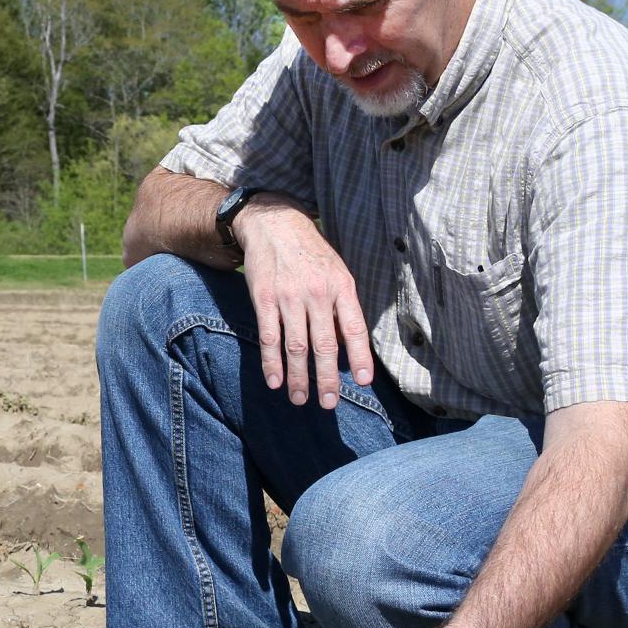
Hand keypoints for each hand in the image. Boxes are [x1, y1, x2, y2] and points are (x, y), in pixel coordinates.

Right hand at [231, 197, 373, 409]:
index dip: (359, 356)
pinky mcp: (264, 298)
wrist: (274, 224)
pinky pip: (269, 337)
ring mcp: (289, 296)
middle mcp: (317, 293)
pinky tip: (275, 381)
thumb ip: (342, 307)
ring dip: (299, 377)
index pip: (354, 327)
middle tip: (328, 403)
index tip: (363, 381)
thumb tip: (346, 346)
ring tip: (301, 399)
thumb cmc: (311, 253)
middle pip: (323, 344)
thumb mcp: (337, 271)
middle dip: (326, 377)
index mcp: (341, 287)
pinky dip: (272, 362)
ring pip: (296, 346)